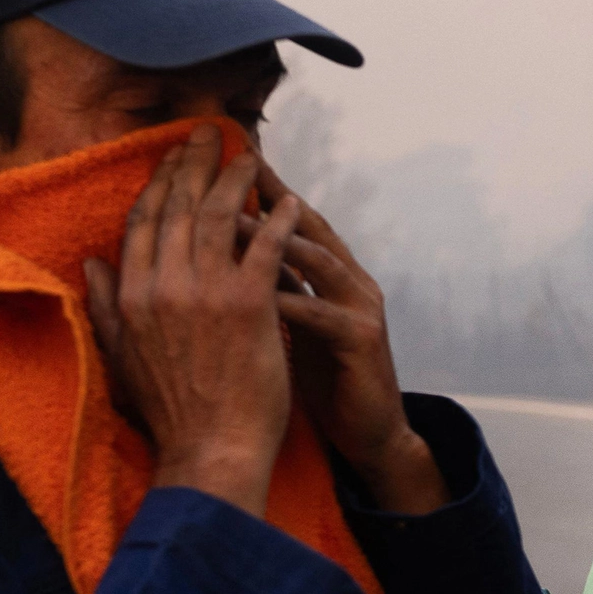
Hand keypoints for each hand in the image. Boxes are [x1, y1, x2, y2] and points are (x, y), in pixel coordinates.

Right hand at [83, 124, 300, 516]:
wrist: (211, 450)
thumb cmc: (171, 413)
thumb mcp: (120, 358)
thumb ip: (106, 306)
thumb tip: (91, 264)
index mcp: (131, 295)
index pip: (143, 221)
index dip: (160, 183)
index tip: (172, 158)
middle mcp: (163, 285)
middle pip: (179, 207)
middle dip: (195, 164)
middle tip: (211, 134)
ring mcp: (205, 292)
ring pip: (219, 217)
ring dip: (236, 180)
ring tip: (252, 157)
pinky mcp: (248, 305)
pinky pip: (265, 247)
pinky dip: (277, 220)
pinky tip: (288, 202)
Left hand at [247, 157, 449, 513]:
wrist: (370, 434)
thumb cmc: (323, 377)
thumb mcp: (294, 322)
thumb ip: (272, 283)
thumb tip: (228, 247)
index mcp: (333, 274)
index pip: (292, 219)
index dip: (259, 188)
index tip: (222, 159)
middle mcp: (352, 280)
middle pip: (307, 225)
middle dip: (269, 194)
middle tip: (230, 166)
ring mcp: (362, 308)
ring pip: (317, 260)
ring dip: (275, 238)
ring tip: (232, 219)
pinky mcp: (363, 342)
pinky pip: (321, 314)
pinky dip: (288, 301)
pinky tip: (255, 294)